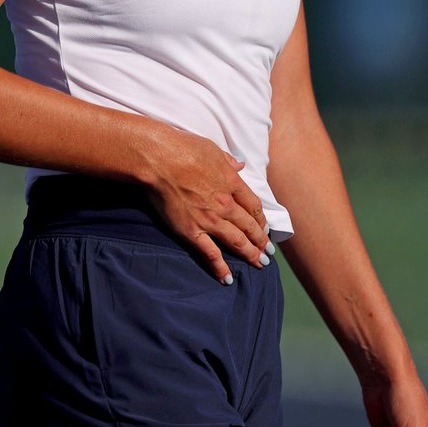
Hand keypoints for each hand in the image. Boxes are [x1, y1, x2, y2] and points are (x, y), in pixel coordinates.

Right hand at [145, 125, 270, 283]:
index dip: (261, 219)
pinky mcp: (192, 232)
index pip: (253, 205)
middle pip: (249, 226)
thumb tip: (239, 164)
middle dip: (261, 241)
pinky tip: (227, 278)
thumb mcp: (212, 148)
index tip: (265, 227)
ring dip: (250, 254)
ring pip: (237, 242)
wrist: (159, 160)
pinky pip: (210, 254)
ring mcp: (210, 220)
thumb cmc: (183, 148)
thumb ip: (227, 160)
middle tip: (268, 252)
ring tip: (259, 264)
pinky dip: (220, 268)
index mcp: (231, 182)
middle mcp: (225, 204)